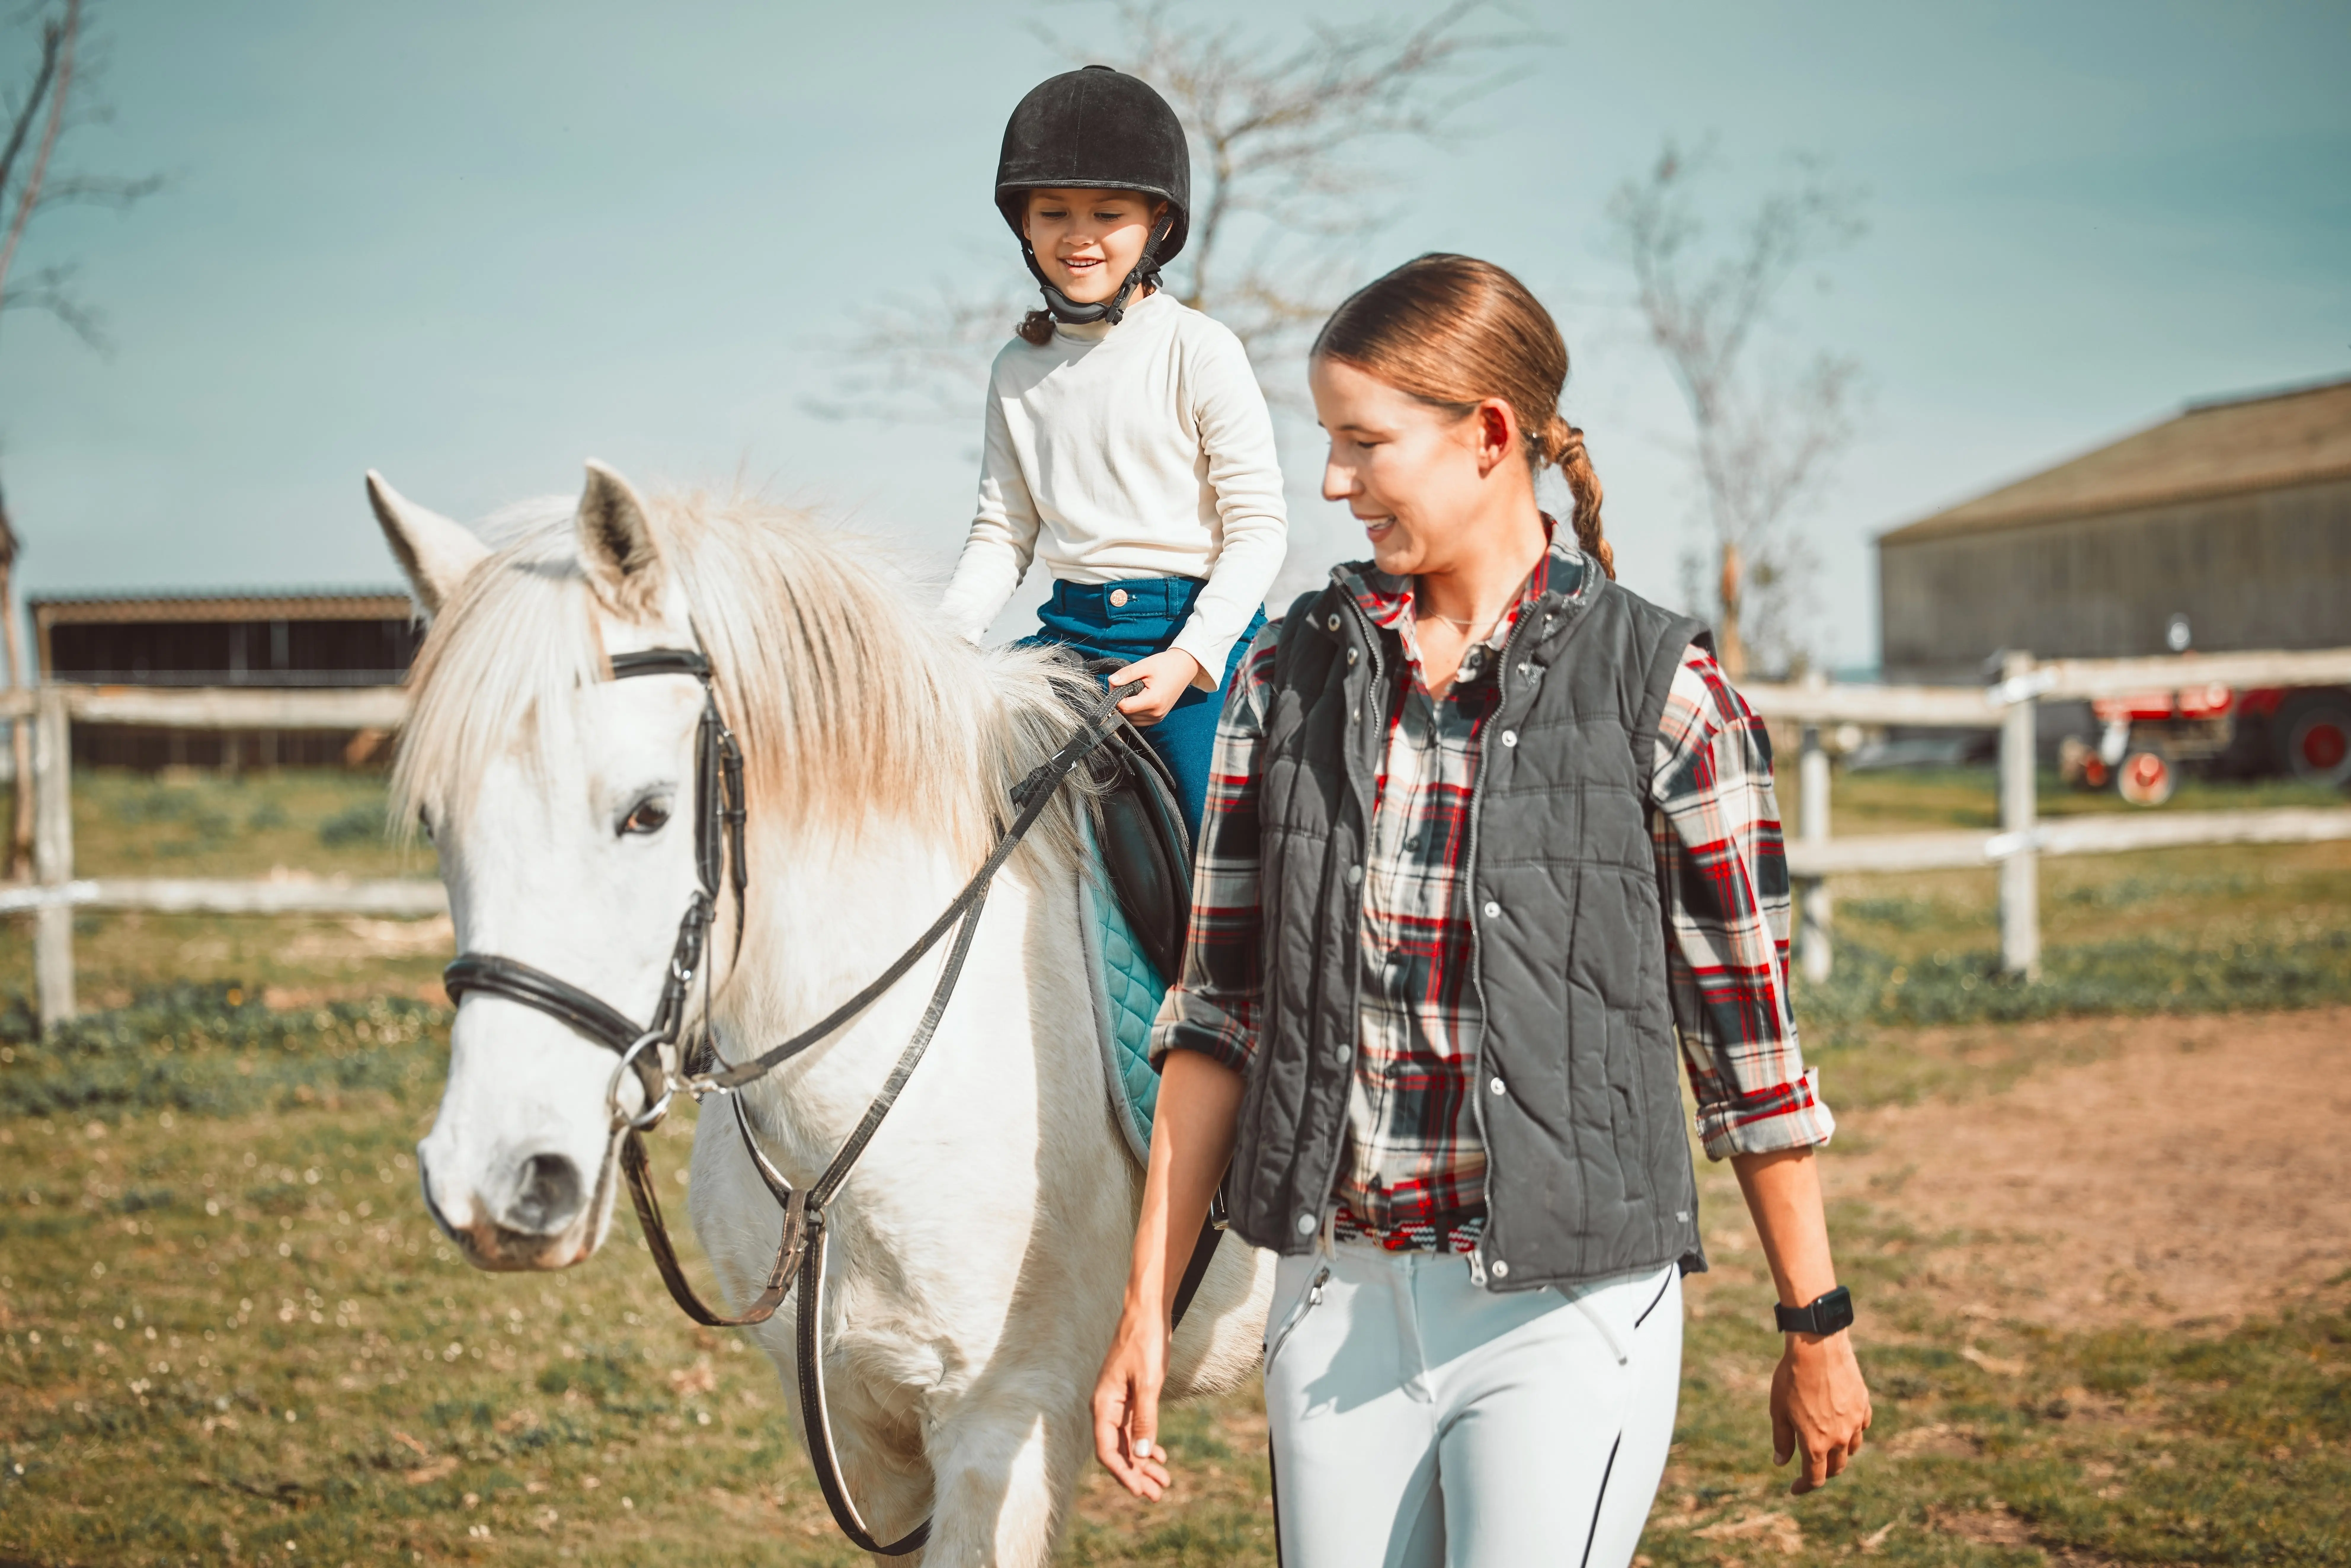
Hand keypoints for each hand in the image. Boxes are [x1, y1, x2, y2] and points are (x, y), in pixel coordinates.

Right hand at [1092, 1298, 1172, 1498]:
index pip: (1107, 1450)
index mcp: (1103, 1405)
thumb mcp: (1148, 1383)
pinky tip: (1158, 1455)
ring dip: (1143, 1462)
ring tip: (1164, 1482)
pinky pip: (1133, 1428)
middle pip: (1118, 1450)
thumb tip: (1142, 1455)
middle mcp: (1106, 1407)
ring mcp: (1117, 1402)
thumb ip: (1145, 1420)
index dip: (1123, 1474)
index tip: (1141, 1491)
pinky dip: (1146, 1444)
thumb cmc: (1145, 1343)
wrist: (1146, 1312)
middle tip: (1158, 1495)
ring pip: (1128, 1441)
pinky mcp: (1129, 1396)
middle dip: (1136, 1474)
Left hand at [1106, 649, 1205, 726]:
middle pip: (1126, 714)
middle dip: (1119, 701)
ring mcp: (1158, 717)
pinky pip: (1139, 720)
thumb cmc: (1166, 664)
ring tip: (1130, 691)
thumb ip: (1127, 674)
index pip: (1124, 707)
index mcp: (1153, 701)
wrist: (1185, 667)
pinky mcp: (1158, 718)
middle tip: (1121, 685)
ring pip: (1131, 719)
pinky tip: (1136, 698)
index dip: (1115, 696)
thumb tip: (1110, 681)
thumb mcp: (1145, 665)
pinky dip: (1133, 711)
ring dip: (1126, 707)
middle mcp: (1156, 713)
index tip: (1115, 685)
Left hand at [1771, 1330, 1871, 1494]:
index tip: (1794, 1488)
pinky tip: (1843, 1425)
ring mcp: (1855, 1422)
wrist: (1818, 1347)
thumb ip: (1782, 1440)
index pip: (1815, 1478)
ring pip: (1851, 1449)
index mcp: (1816, 1443)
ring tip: (1827, 1447)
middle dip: (1822, 1472)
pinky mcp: (1864, 1405)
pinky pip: (1861, 1427)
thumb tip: (1781, 1463)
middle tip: (1810, 1469)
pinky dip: (1852, 1432)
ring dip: (1839, 1453)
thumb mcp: (1779, 1410)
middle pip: (1835, 1467)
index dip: (1803, 1486)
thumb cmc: (1792, 1378)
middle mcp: (1839, 1438)